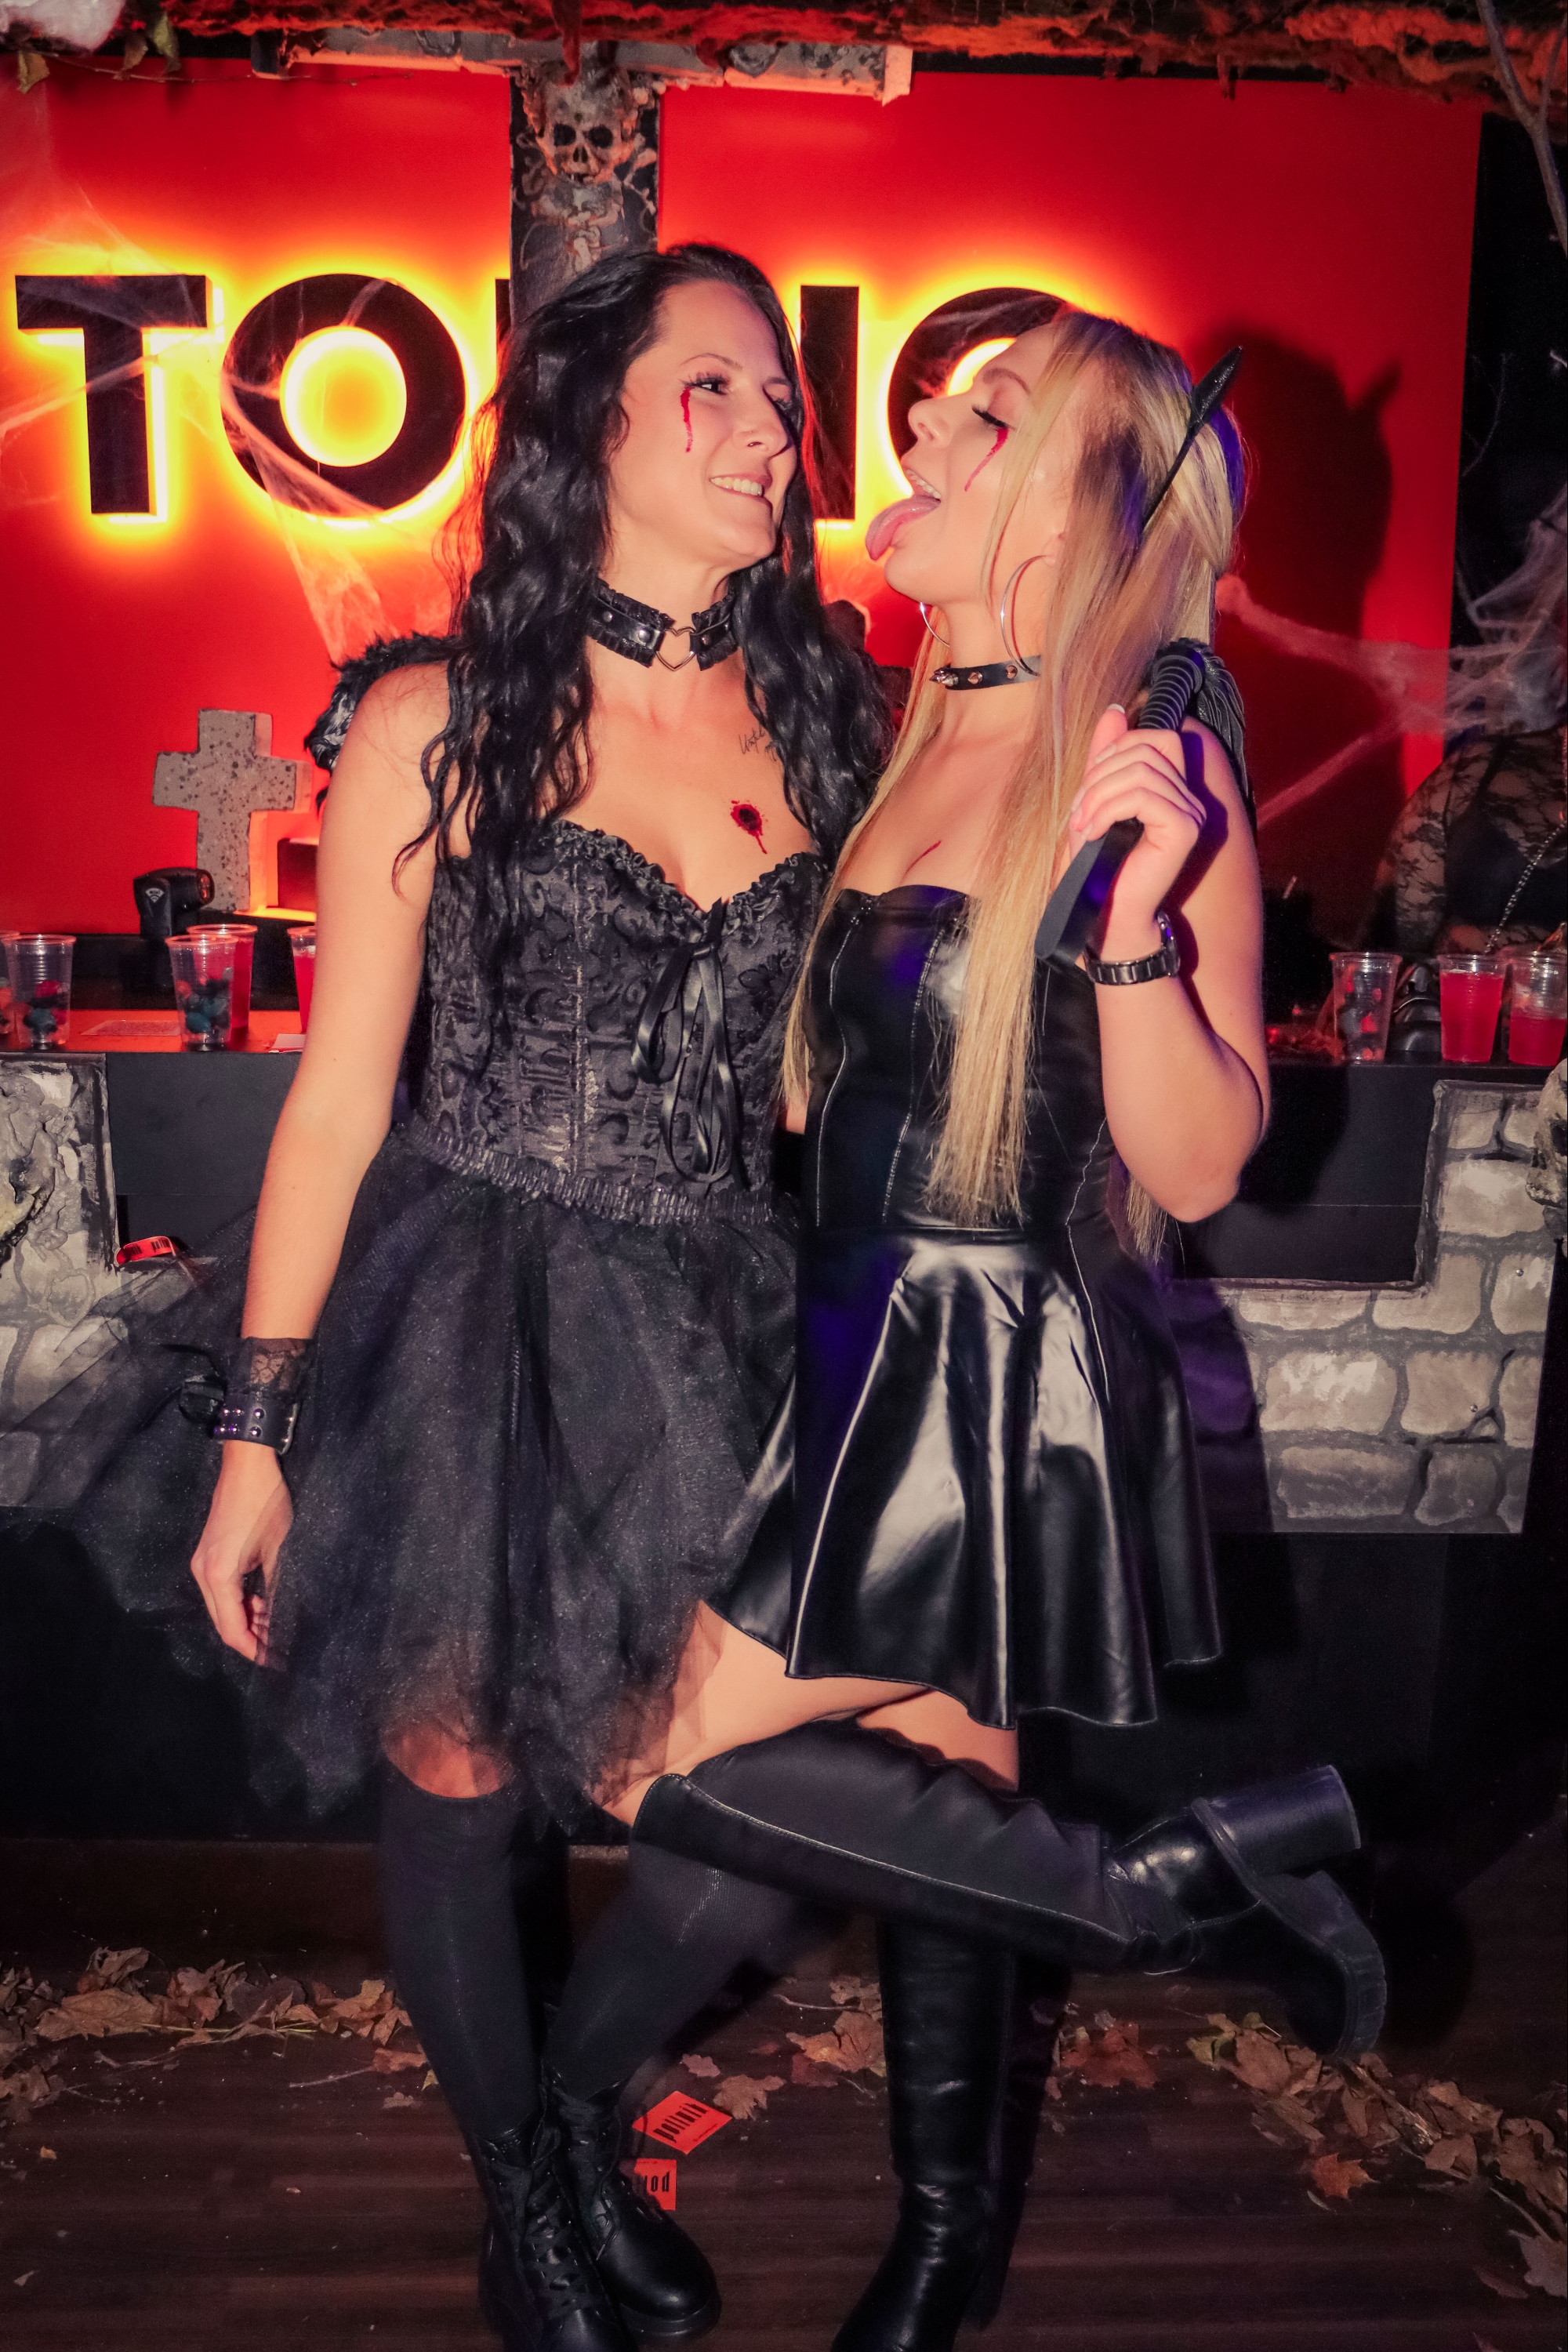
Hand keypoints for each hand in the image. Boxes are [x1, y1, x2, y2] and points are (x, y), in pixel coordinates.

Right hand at [190, 1442, 293, 1660]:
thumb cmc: (266, 1503)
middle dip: (250, 1637)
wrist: (247, 1464)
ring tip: (277, 1622)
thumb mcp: (280, 1550)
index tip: (276, 1661)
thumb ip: (276, 1590)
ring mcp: (203, 1563)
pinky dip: (240, 1601)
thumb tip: (281, 1622)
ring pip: (222, 1607)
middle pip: (224, 1622)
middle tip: (281, 1646)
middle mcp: (203, 1573)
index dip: (254, 1649)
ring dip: (247, 1619)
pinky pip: (222, 1590)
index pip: (232, 1629)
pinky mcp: (209, 1555)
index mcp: (218, 1576)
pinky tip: (263, 1601)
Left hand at [1069, 706, 1205, 955]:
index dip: (1118, 748)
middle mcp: (1189, 798)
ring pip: (1142, 771)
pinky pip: (1145, 796)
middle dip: (1101, 773)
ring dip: (1099, 794)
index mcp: (1172, 789)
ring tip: (1082, 826)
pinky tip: (1093, 832)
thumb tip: (1116, 710)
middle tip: (1079, 812)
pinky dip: (1109, 808)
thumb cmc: (1095, 867)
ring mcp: (1191, 813)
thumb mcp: (1093, 802)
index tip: (1089, 785)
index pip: (1157, 737)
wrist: (1102, 917)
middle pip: (1148, 748)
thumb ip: (1104, 760)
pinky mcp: (1185, 829)